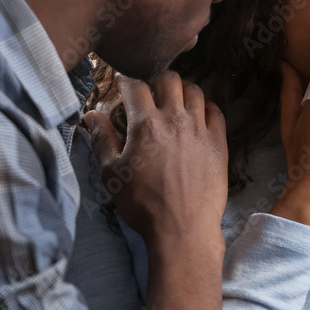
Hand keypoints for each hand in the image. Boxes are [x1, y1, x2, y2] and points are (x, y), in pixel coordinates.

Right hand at [83, 71, 227, 247]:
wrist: (182, 229)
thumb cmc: (142, 204)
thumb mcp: (111, 173)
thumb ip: (102, 139)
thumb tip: (91, 114)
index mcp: (145, 124)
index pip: (135, 85)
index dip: (127, 79)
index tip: (123, 83)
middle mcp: (175, 119)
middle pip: (169, 79)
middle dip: (157, 79)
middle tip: (151, 92)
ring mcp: (200, 129)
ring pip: (195, 91)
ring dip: (183, 91)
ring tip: (175, 101)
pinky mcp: (218, 143)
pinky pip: (216, 112)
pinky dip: (206, 108)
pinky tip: (198, 116)